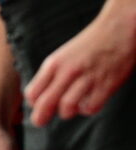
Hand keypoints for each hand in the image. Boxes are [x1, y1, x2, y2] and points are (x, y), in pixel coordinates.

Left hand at [25, 9, 135, 126]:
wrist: (117, 28)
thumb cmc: (89, 44)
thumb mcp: (62, 55)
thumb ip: (52, 74)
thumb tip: (41, 97)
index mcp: (53, 64)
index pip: (32, 93)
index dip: (33, 103)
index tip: (38, 105)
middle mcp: (67, 72)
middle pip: (45, 104)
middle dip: (40, 117)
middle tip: (40, 121)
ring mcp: (87, 79)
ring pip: (66, 108)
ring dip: (66, 112)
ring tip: (71, 108)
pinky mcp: (106, 84)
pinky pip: (90, 108)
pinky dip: (87, 109)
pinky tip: (88, 102)